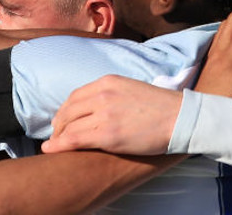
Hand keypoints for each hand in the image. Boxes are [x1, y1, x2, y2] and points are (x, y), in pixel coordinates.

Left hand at [42, 75, 180, 154]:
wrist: (180, 118)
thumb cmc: (160, 107)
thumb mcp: (130, 89)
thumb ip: (110, 95)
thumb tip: (94, 107)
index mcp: (107, 82)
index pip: (75, 96)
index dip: (64, 110)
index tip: (60, 120)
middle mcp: (102, 95)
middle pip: (68, 110)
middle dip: (58, 124)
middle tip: (55, 134)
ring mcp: (104, 114)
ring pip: (69, 125)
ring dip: (58, 136)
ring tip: (54, 144)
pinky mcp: (108, 134)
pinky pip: (74, 139)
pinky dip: (59, 145)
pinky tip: (51, 149)